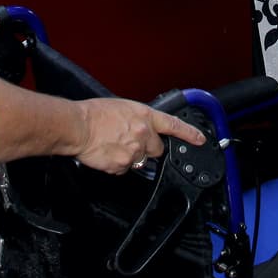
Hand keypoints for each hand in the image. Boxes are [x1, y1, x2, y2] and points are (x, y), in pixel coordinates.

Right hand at [73, 98, 206, 173]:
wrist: (78, 126)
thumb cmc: (94, 114)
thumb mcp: (123, 107)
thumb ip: (137, 118)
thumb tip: (141, 127)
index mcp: (145, 116)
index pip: (174, 125)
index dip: (189, 134)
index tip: (200, 140)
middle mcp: (144, 134)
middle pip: (157, 149)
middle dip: (148, 148)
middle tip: (130, 142)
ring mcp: (134, 151)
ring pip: (140, 160)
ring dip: (130, 156)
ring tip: (113, 146)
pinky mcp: (122, 165)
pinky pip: (124, 169)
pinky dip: (117, 165)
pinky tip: (107, 154)